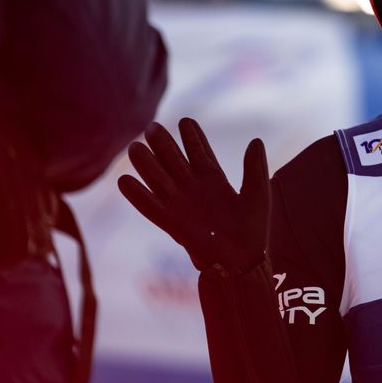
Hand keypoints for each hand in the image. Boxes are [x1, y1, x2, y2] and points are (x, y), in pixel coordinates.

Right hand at [118, 118, 269, 275]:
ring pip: (159, 180)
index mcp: (214, 181)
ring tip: (134, 147)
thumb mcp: (258, 194)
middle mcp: (194, 190)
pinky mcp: (172, 223)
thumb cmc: (253, 230)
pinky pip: (151, 207)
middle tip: (152, 127)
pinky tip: (124, 181)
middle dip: (164, 145)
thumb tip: (256, 141)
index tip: (186, 121)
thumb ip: (254, 168)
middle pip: (174, 161)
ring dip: (147, 165)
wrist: (242, 261)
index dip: (192, 138)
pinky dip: (138, 196)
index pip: (200, 153)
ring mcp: (181, 205)